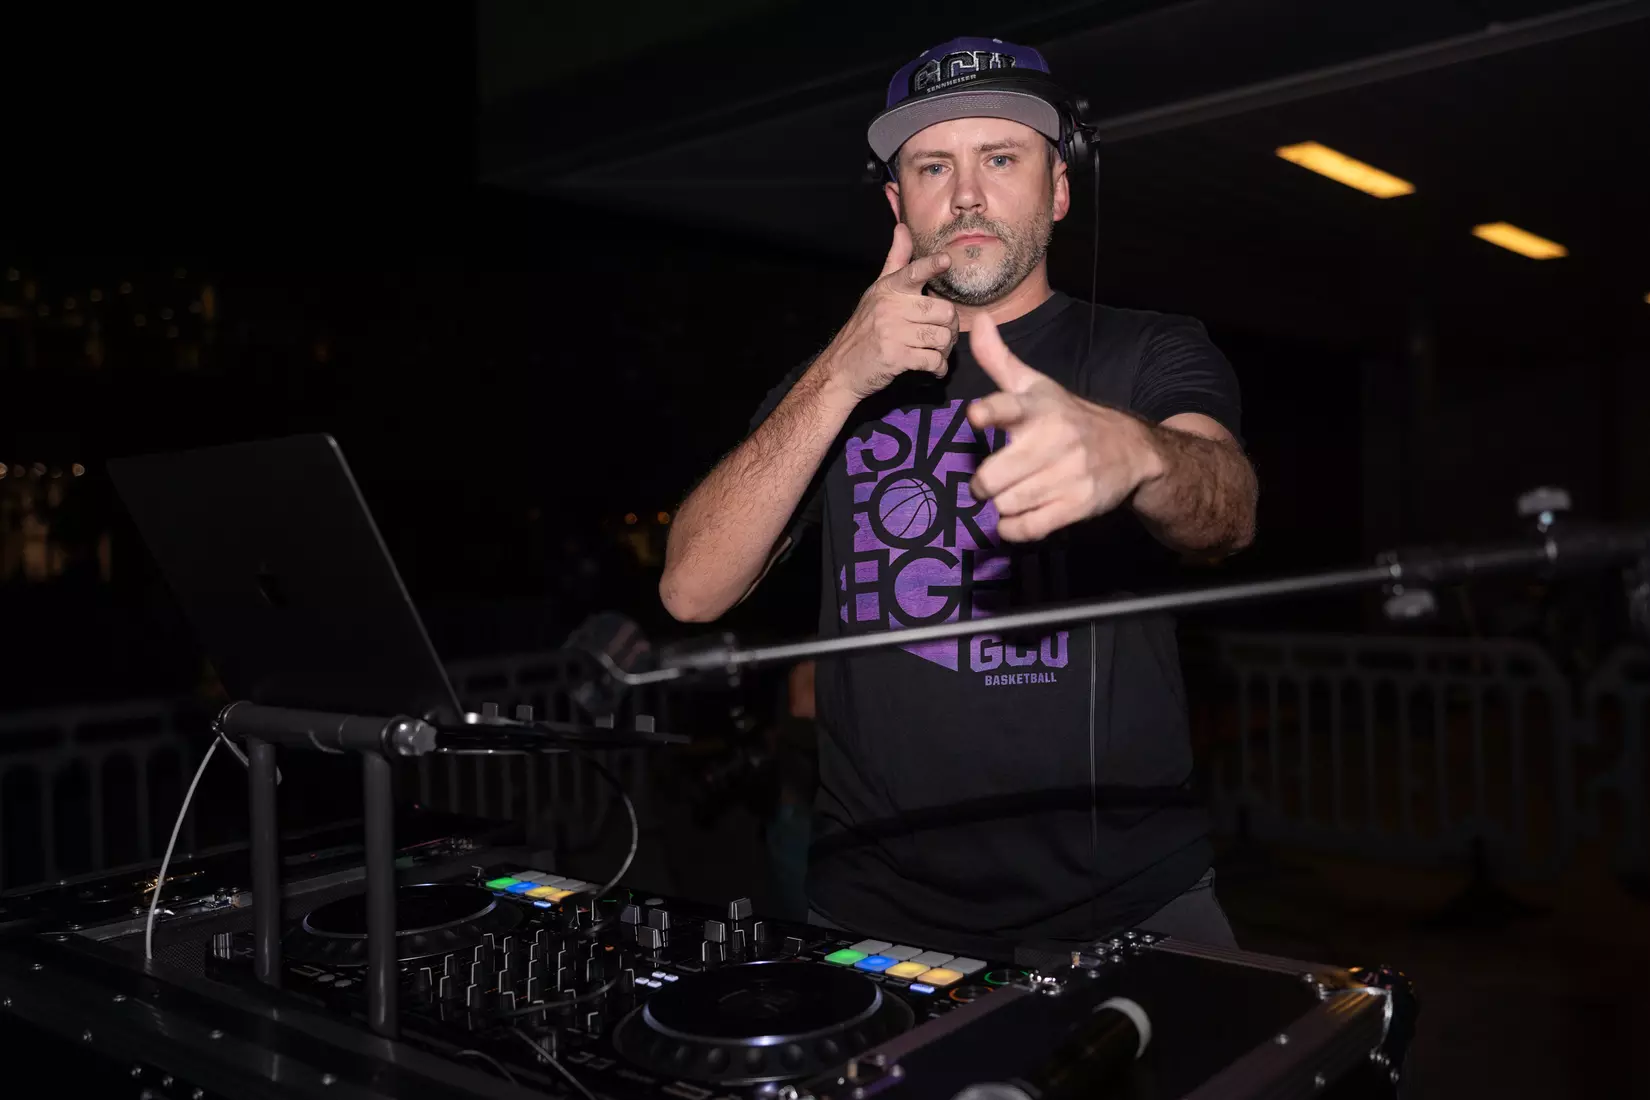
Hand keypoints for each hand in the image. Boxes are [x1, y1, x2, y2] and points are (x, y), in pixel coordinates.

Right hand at [818, 223, 958, 399]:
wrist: (842, 368)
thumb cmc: (865, 328)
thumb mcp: (877, 291)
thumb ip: (896, 261)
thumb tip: (902, 227)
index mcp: (889, 289)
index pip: (912, 273)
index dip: (931, 266)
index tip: (946, 260)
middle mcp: (890, 308)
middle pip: (943, 312)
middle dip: (950, 327)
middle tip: (944, 335)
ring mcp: (892, 333)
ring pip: (941, 337)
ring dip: (945, 349)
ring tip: (937, 352)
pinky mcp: (896, 357)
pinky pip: (932, 360)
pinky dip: (938, 367)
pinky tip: (934, 368)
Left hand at [966, 314, 1162, 541]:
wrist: (1130, 450)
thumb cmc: (1067, 417)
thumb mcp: (1036, 385)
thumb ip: (999, 359)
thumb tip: (976, 321)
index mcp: (1038, 407)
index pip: (1010, 406)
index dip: (990, 412)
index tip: (977, 417)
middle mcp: (1053, 439)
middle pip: (991, 478)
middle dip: (983, 484)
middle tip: (990, 481)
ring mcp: (1067, 474)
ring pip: (1005, 504)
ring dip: (1002, 504)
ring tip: (1013, 492)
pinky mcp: (1078, 504)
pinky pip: (1027, 528)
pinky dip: (1013, 529)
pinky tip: (1016, 518)